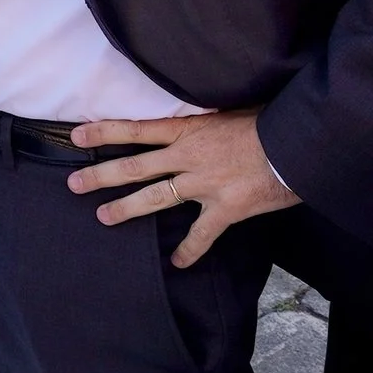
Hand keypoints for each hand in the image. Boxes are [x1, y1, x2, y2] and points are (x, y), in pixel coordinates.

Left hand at [66, 108, 299, 269]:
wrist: (298, 144)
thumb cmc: (268, 121)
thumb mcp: (228, 109)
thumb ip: (204, 119)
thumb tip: (189, 117)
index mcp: (188, 130)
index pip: (136, 129)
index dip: (104, 130)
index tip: (76, 134)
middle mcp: (188, 157)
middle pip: (134, 166)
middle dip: (101, 176)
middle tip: (74, 185)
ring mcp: (204, 184)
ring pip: (156, 197)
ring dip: (127, 208)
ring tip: (103, 218)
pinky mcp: (225, 209)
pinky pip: (202, 235)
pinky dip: (189, 251)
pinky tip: (177, 263)